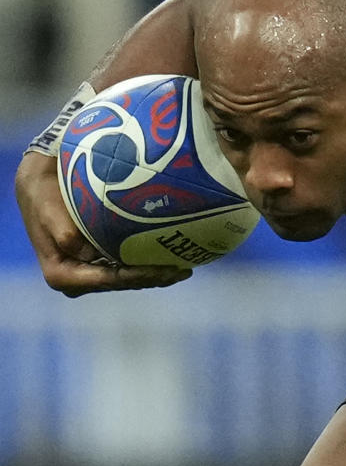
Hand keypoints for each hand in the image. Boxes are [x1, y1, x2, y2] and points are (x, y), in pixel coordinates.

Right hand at [15, 153, 191, 296]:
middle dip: (153, 279)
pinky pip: (127, 267)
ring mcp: (89, 272)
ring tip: (184, 268)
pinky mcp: (99, 262)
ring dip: (155, 275)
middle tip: (182, 270)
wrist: (40, 182)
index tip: (163, 269)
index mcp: (61, 274)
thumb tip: (86, 252)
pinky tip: (172, 257)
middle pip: (122, 283)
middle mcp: (76, 279)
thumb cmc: (44, 193)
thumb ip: (63, 230)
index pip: (108, 280)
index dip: (138, 277)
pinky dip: (148, 263)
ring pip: (128, 279)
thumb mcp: (47, 207)